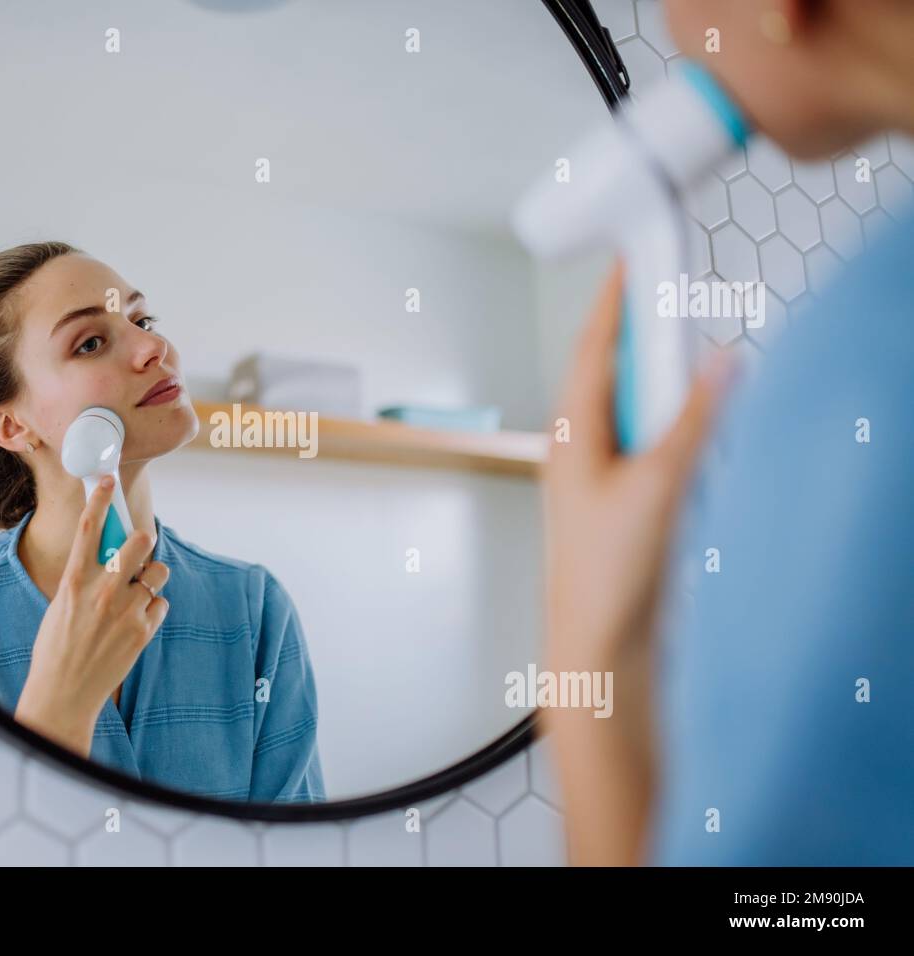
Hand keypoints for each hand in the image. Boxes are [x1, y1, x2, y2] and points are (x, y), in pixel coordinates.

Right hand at [13, 475, 169, 756]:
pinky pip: (160, 604)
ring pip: (157, 574)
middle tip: (140, 547)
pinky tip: (135, 624)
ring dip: (151, 578)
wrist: (63, 694)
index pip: (88, 528)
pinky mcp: (143, 632)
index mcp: (74, 581)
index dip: (100, 498)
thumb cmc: (56, 648)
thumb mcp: (61, 605)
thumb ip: (84, 578)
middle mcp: (102, 591)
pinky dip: (152, 610)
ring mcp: (126, 611)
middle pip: (140, 541)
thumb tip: (105, 555)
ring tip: (136, 594)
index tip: (108, 478)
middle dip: (144, 540)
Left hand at [542, 260, 733, 865]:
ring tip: (694, 366)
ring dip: (663, 385)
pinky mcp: (618, 502)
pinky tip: (695, 433)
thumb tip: (721, 363)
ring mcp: (597, 476)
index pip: (594, 345)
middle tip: (676, 298)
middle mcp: (578, 448)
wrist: (595, 645)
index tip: (630, 254)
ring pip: (633, 409)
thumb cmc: (605, 573)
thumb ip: (695, 419)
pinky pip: (646, 444)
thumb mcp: (659, 484)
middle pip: (614, 371)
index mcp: (571, 433)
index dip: (613, 298)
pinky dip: (671, 426)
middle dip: (645, 335)